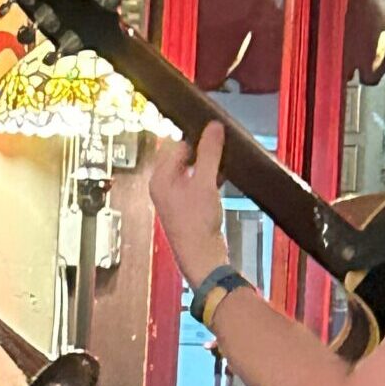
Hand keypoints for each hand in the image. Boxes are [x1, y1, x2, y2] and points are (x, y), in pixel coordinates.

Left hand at [150, 121, 228, 286]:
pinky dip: (211, 180)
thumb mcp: (205, 182)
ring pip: (194, 171)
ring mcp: (176, 198)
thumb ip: (210, 152)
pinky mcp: (188, 207)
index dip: (198, 139)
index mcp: (160, 179)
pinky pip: (199, 184)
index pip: (178, 146)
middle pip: (186, 158)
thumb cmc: (196, 225)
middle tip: (222, 149)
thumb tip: (214, 127)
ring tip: (224, 166)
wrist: (202, 257)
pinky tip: (223, 180)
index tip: (215, 133)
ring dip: (210, 167)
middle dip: (205, 154)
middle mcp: (164, 187)